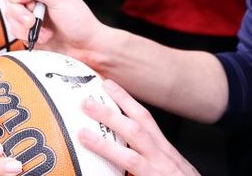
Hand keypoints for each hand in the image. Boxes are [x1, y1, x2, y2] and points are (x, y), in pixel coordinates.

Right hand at [3, 0, 108, 63]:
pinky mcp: (26, 30)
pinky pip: (14, 30)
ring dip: (26, 26)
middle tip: (34, 17)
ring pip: (9, 14)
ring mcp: (29, 14)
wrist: (84, 47)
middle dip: (20, 10)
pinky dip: (27, 35)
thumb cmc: (79, 20)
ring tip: (44, 30)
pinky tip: (43, 37)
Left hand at [79, 79, 198, 175]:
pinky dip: (113, 164)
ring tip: (83, 134)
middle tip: (86, 102)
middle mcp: (163, 158)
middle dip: (111, 114)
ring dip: (105, 144)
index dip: (126, 100)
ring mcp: (159, 172)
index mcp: (165, 150)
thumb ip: (146, 157)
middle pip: (137, 129)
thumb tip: (120, 152)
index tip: (109, 86)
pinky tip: (94, 167)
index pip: (145, 118)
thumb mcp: (168, 167)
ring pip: (130, 155)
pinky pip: (132, 172)